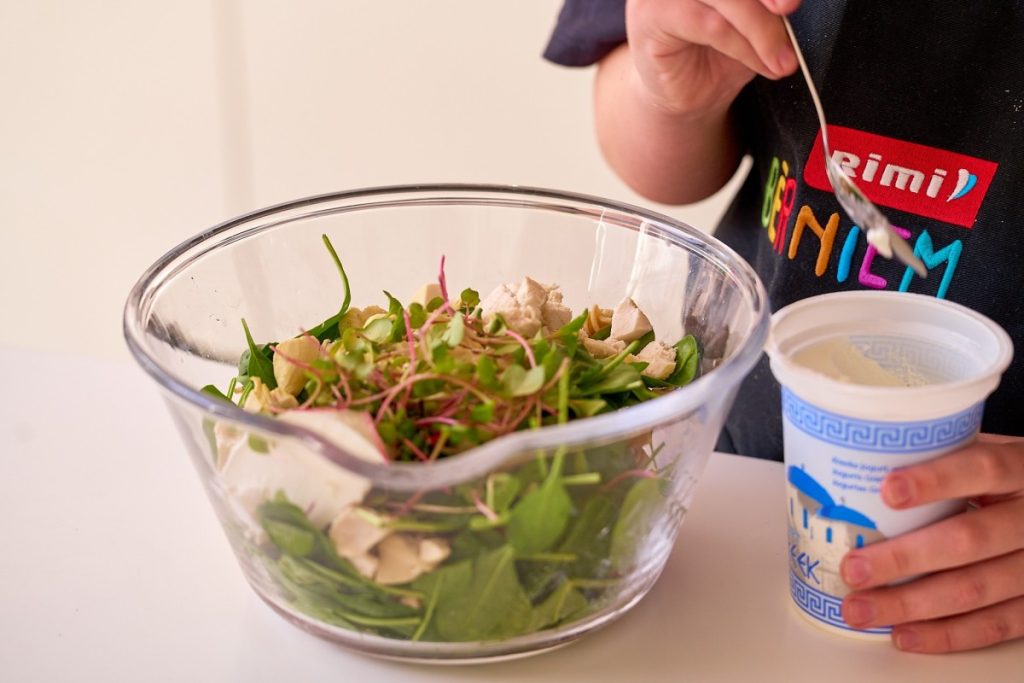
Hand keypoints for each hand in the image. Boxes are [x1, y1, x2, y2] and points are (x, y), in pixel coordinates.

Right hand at [625, 0, 800, 116]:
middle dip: (768, 0)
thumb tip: (788, 1)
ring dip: (760, 30)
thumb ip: (767, 5)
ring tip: (780, 59)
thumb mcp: (753, 23)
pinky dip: (742, 47)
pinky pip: (710, 25)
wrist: (683, 96)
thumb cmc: (715, 55)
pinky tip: (760, 63)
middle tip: (790, 16)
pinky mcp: (651, 15)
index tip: (791, 1)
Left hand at [838, 434, 1023, 652]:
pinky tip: (903, 635)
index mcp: (1020, 469)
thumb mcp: (984, 453)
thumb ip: (936, 456)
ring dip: (910, 604)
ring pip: (975, 589)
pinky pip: (994, 625)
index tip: (887, 491)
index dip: (936, 480)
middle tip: (853, 569)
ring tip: (859, 609)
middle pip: (969, 539)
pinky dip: (945, 634)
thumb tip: (854, 463)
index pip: (982, 468)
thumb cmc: (1001, 480)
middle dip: (904, 558)